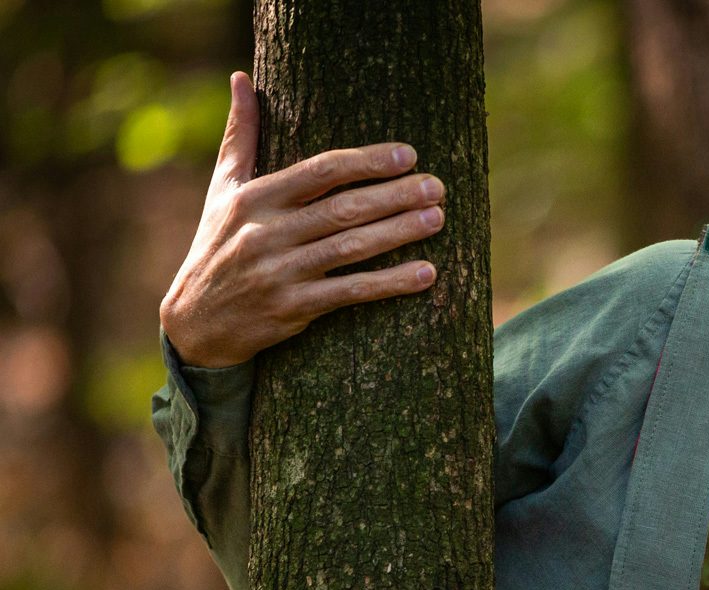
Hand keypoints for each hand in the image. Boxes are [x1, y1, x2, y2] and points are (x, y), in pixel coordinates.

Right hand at [158, 71, 446, 369]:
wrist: (197, 320)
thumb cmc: (219, 244)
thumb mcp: (223, 189)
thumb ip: (241, 136)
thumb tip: (241, 76)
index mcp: (255, 198)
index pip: (320, 171)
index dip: (367, 161)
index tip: (408, 155)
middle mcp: (266, 232)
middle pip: (343, 208)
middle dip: (395, 196)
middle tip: (437, 187)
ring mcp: (281, 272)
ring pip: (351, 247)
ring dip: (400, 232)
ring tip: (438, 218)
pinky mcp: (294, 308)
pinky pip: (351, 291)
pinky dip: (391, 283)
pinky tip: (427, 272)